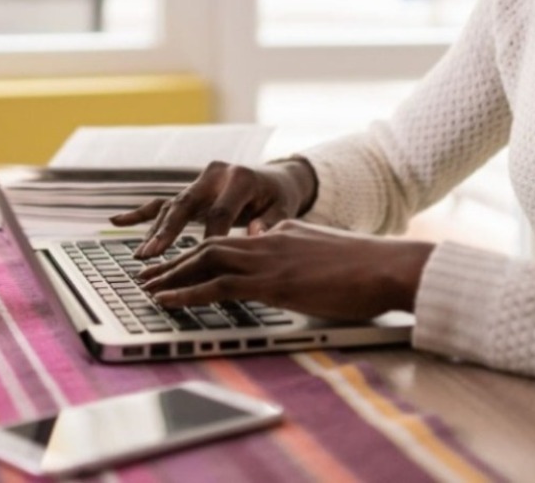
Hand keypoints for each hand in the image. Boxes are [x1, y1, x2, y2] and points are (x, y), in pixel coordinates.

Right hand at [109, 159, 317, 258]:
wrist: (275, 179)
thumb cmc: (279, 198)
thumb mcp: (284, 209)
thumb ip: (271, 222)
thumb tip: (256, 234)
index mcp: (239, 179)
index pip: (221, 212)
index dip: (211, 238)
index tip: (201, 263)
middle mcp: (214, 176)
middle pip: (186, 205)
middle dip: (168, 232)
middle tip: (152, 254)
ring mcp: (198, 181)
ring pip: (171, 206)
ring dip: (154, 231)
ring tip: (142, 256)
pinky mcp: (189, 190)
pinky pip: (161, 202)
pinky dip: (139, 213)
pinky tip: (116, 221)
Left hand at [137, 220, 435, 320]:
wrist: (389, 266)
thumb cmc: (370, 270)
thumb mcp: (328, 260)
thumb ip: (304, 262)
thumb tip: (295, 276)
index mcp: (283, 234)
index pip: (234, 243)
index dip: (203, 254)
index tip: (184, 265)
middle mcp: (269, 240)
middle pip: (209, 246)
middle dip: (175, 261)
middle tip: (148, 274)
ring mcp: (268, 259)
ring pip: (204, 261)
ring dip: (170, 276)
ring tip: (146, 288)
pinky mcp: (270, 282)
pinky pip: (216, 286)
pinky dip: (185, 292)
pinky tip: (165, 300)